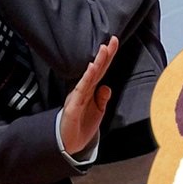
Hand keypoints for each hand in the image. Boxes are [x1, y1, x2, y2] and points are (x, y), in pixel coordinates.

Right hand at [60, 37, 118, 155]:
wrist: (68, 144)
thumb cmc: (81, 127)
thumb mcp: (97, 112)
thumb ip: (102, 99)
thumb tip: (107, 87)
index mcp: (90, 91)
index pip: (101, 72)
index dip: (108, 58)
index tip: (114, 43)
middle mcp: (83, 90)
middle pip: (96, 70)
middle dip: (105, 55)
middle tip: (112, 39)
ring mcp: (77, 97)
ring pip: (89, 77)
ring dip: (97, 63)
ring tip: (103, 49)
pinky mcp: (73, 106)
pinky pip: (81, 89)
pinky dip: (87, 78)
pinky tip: (92, 68)